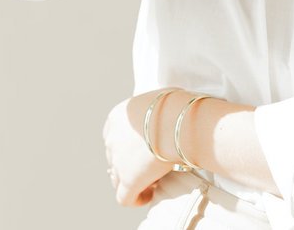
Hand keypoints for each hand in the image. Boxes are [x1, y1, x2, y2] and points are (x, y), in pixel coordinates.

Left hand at [102, 90, 176, 207]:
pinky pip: (125, 198)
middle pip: (115, 156)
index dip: (127, 144)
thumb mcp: (160, 96)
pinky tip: (148, 194)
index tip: (142, 148)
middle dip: (130, 162)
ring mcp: (118, 161)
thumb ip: (155, 106)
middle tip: (149, 164)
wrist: (180, 122)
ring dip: (133, 180)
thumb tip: (166, 108)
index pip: (113, 134)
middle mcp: (113, 138)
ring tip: (151, 180)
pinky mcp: (129, 180)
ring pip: (118, 178)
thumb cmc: (177, 106)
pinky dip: (136, 198)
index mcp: (118, 116)